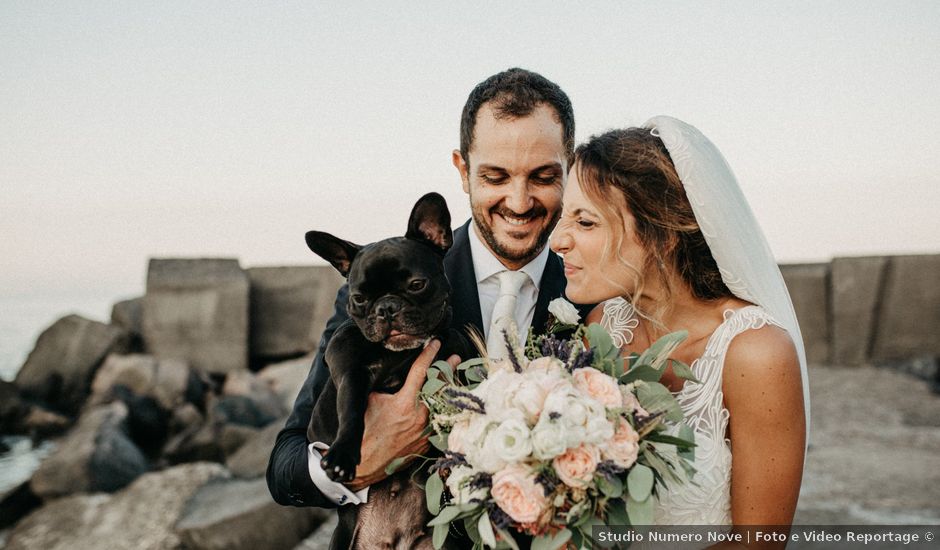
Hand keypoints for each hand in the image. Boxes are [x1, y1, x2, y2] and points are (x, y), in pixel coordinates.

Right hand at [344, 340, 460, 490]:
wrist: (364, 464)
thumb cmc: (365, 431)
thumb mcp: (371, 402)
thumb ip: (387, 387)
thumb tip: (395, 376)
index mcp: (404, 403)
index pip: (420, 372)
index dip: (428, 354)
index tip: (436, 342)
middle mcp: (419, 417)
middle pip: (439, 388)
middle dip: (448, 370)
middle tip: (456, 358)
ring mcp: (425, 431)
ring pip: (442, 405)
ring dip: (448, 390)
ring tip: (455, 377)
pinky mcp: (427, 442)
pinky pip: (439, 422)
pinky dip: (442, 410)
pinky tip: (446, 403)